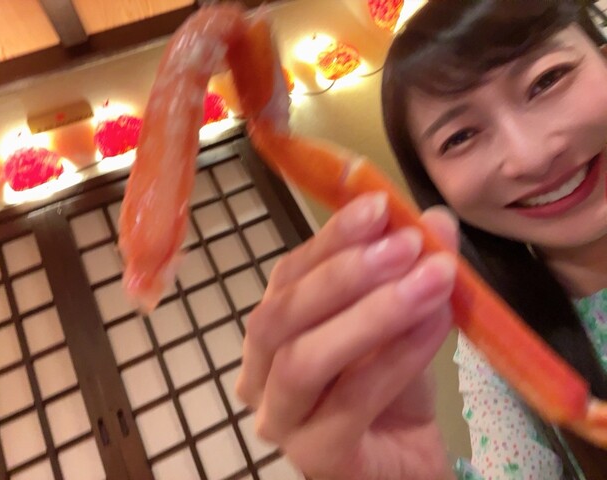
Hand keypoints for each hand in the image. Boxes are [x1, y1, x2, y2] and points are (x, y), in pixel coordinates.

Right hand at [236, 193, 458, 479]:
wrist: (406, 458)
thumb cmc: (390, 383)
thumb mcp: (402, 314)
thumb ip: (411, 267)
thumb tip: (434, 219)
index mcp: (273, 329)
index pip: (286, 276)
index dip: (330, 239)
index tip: (379, 205)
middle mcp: (259, 373)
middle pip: (279, 316)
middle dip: (344, 274)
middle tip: (407, 245)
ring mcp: (280, 420)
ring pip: (303, 359)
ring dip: (371, 313)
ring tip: (430, 280)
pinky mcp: (314, 458)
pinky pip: (350, 402)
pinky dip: (396, 357)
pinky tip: (436, 324)